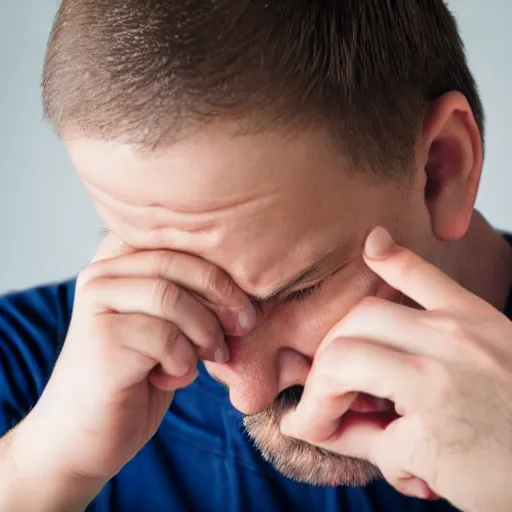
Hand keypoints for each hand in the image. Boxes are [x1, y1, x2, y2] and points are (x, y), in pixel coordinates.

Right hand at [12, 233, 255, 486]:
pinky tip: (177, 375)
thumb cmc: (136, 378)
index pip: (178, 244)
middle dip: (223, 295)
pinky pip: (164, 337)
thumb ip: (190, 301)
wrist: (85, 436)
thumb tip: (245, 289)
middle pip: (177, 263)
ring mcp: (96, 305)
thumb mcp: (169, 329)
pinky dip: (184, 360)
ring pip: (172, 298)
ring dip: (205, 331)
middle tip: (244, 325)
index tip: (246, 303)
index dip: (220, 270)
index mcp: (118, 265)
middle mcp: (100, 276)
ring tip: (211, 355)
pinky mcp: (101, 339)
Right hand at [281, 227, 511, 511]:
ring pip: (372, 308)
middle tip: (331, 403)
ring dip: (347, 338)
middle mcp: (442, 342)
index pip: (338, 369)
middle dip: (326, 373)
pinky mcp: (478, 313)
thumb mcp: (426, 470)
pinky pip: (428, 276)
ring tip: (353, 370)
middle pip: (347, 335)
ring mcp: (462, 322)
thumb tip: (313, 426)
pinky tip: (372, 246)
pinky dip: (396, 260)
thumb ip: (361, 440)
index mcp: (427, 385)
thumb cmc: (504, 476)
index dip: (315, 402)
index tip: (313, 426)